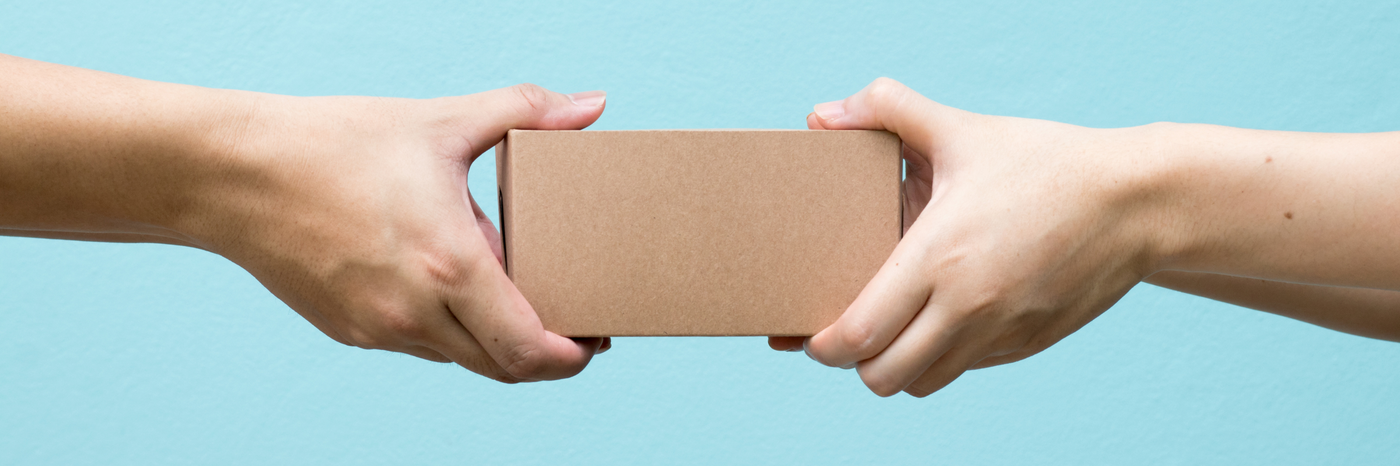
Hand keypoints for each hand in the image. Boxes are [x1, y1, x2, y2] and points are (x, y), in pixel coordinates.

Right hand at [186, 84, 610, 381]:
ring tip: (519, 295)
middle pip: (505, 368)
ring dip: (498, 340)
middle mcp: (415, 313)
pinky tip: (453, 284)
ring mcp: (379, 329)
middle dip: (549, 356)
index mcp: (448, 267)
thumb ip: (524, 112)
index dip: (573, 357)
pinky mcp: (351, 331)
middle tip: (577, 325)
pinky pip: (420, 344)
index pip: (529, 350)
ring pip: (462, 358)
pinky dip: (451, 328)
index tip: (598, 337)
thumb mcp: (440, 121)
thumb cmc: (337, 143)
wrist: (233, 174)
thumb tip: (594, 104)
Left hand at [771, 78, 1167, 395]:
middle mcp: (968, 305)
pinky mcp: (1029, 344)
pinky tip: (941, 320)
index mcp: (940, 256)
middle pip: (883, 376)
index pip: (860, 333)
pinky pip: (966, 370)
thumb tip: (821, 116)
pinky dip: (942, 358)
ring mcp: (1002, 332)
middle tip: (847, 332)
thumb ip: (888, 110)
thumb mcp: (962, 128)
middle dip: (854, 362)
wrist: (1137, 201)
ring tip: (890, 331)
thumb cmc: (1044, 162)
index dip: (822, 345)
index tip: (808, 333)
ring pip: (923, 384)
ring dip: (897, 367)